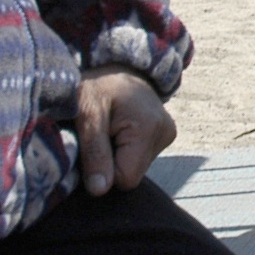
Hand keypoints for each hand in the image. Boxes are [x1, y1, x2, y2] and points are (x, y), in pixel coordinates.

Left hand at [74, 67, 175, 195]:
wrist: (116, 62)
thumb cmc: (97, 84)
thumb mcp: (86, 113)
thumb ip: (94, 152)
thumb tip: (99, 191)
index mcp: (148, 127)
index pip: (125, 178)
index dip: (103, 169)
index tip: (93, 144)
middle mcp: (166, 132)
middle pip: (132, 175)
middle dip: (110, 162)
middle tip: (99, 133)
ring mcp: (168, 133)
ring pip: (136, 167)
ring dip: (117, 155)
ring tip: (108, 128)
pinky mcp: (166, 134)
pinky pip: (140, 157)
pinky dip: (126, 149)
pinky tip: (119, 129)